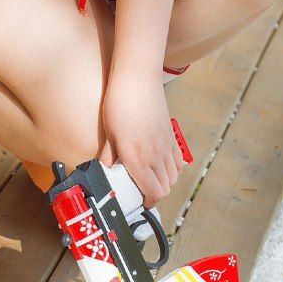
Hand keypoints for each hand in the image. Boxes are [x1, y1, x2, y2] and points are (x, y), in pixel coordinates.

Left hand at [98, 68, 186, 207]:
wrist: (137, 79)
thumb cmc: (118, 104)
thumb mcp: (108, 133)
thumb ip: (108, 156)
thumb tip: (104, 172)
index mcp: (138, 159)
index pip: (153, 193)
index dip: (147, 202)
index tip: (138, 201)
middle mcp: (156, 155)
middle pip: (166, 188)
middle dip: (155, 195)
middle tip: (141, 191)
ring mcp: (166, 145)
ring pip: (174, 176)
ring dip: (164, 182)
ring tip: (150, 179)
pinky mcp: (171, 134)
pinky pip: (178, 160)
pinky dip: (173, 168)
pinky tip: (161, 164)